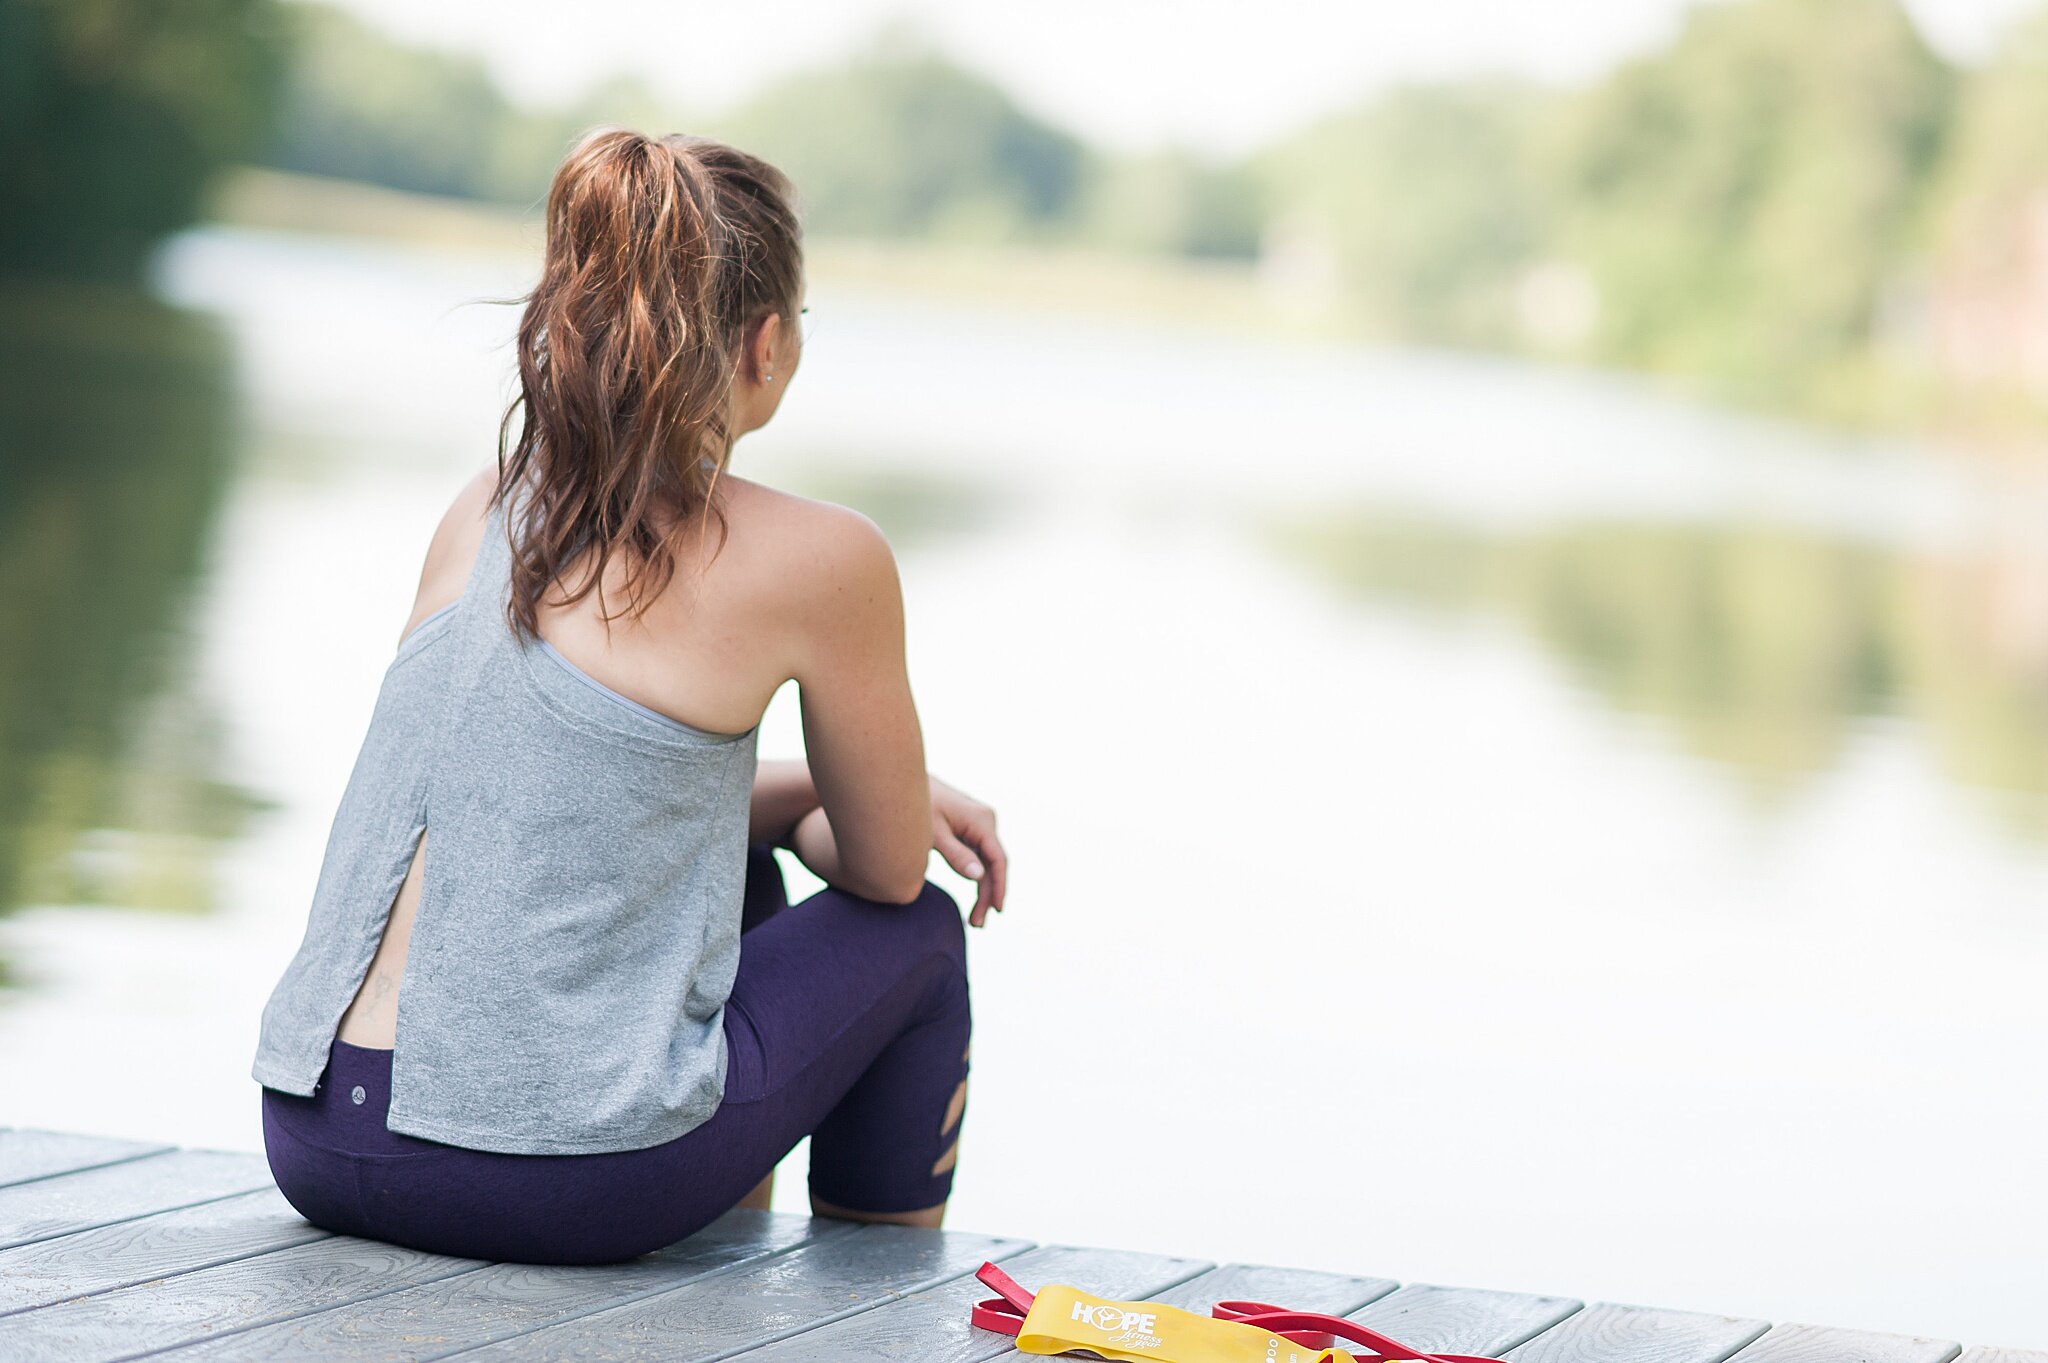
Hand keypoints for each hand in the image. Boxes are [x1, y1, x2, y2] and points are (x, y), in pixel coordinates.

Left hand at [929, 774, 1006, 927]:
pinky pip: (978, 855)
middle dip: (988, 895)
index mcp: (981, 820)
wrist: (901, 780)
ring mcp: (979, 823)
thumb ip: (955, 854)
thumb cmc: (914, 805)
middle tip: (976, 924)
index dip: (999, 887)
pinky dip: (976, 876)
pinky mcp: (969, 826)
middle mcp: (985, 820)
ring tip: (974, 919)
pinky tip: (974, 896)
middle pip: (994, 864)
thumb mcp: (932, 833)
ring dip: (983, 889)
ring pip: (987, 862)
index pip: (997, 860)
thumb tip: (978, 877)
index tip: (996, 911)